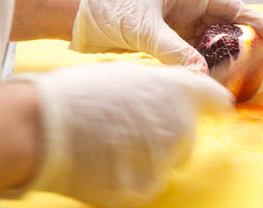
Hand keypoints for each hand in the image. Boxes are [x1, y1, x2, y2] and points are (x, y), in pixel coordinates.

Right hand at [14, 62, 232, 206]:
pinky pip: (149, 183)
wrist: (44, 125)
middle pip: (189, 136)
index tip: (218, 110)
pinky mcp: (146, 188)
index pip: (215, 98)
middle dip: (170, 134)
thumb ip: (161, 86)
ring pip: (169, 161)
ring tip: (112, 142)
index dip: (215, 104)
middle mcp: (180, 123)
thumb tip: (177, 95)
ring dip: (150, 155)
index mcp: (177, 90)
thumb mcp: (126, 75)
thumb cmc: (79, 93)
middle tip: (132, 128)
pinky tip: (107, 162)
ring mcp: (165, 159)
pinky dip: (133, 177)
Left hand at [70, 0, 262, 71]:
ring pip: (210, 41)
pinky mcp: (164, 38)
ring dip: (227, 56)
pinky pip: (191, 51)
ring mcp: (176, 22)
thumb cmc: (110, 4)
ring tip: (246, 74)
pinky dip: (203, 63)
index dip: (257, 23)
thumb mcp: (144, 26)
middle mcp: (186, 5)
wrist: (77, 13)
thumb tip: (202, 74)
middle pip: (226, 24)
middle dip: (248, 43)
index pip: (232, 6)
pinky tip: (214, 76)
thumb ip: (173, 49)